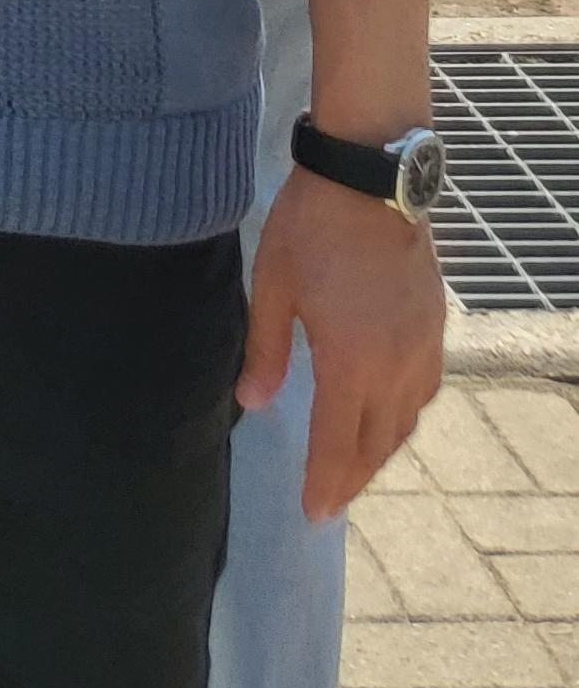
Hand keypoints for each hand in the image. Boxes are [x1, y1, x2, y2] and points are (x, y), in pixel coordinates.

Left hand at [241, 163, 443, 517]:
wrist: (371, 175)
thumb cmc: (312, 226)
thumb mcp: (273, 285)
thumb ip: (265, 349)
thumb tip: (251, 402)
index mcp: (351, 362)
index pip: (337, 442)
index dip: (325, 482)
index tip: (313, 513)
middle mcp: (395, 366)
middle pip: (377, 442)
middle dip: (353, 476)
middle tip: (331, 499)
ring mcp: (422, 345)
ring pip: (407, 420)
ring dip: (381, 449)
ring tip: (356, 464)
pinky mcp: (436, 324)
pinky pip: (426, 390)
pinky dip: (405, 414)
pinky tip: (390, 413)